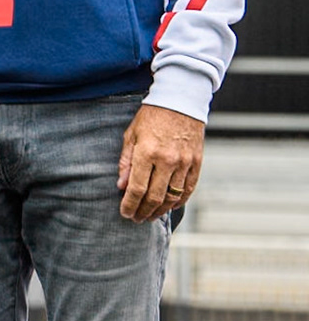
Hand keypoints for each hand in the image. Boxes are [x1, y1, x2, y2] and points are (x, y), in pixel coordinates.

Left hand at [118, 103, 204, 222]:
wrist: (180, 102)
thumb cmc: (151, 117)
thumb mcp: (131, 135)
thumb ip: (126, 162)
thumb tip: (122, 186)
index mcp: (147, 153)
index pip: (137, 188)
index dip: (129, 205)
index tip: (125, 213)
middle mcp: (167, 161)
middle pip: (155, 197)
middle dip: (143, 212)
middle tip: (136, 218)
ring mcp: (185, 163)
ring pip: (173, 196)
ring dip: (160, 210)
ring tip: (150, 216)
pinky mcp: (197, 162)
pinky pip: (189, 188)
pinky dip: (180, 201)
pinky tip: (170, 207)